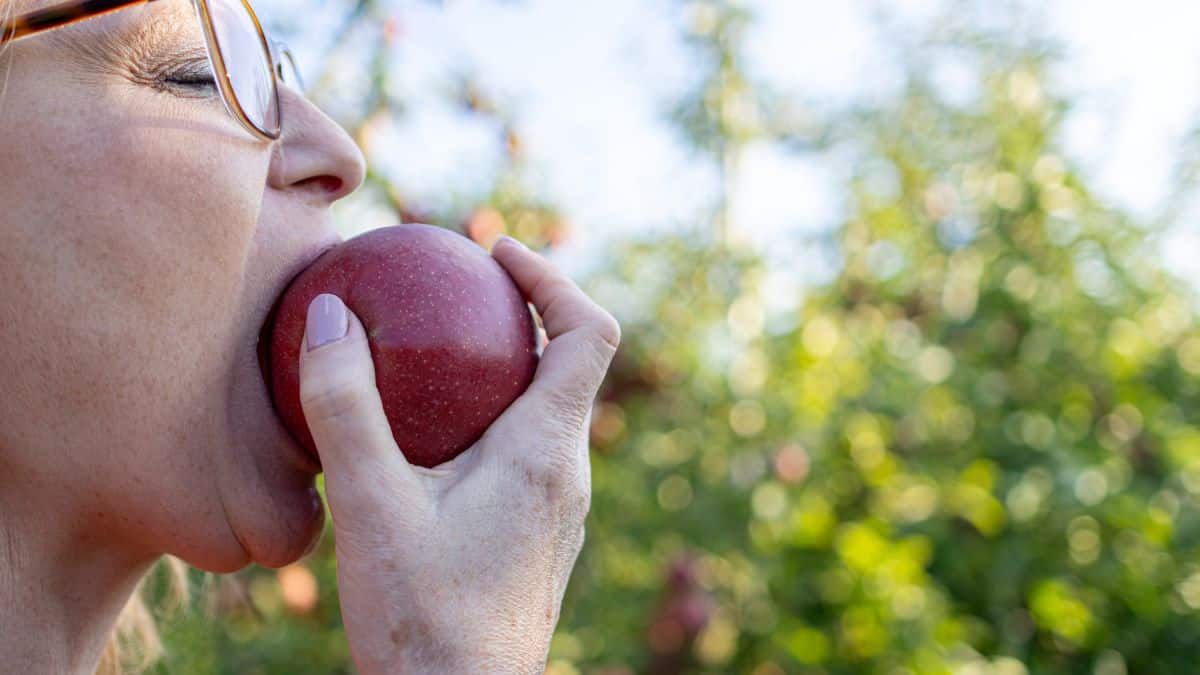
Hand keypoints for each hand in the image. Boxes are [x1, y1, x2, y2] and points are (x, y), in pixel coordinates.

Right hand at [297, 237, 619, 673]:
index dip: (552, 278)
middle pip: (569, 365)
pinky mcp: (539, 536)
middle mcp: (568, 475)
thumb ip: (345, 407)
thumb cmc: (420, 617)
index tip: (496, 251)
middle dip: (519, 315)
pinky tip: (429, 441)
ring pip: (547, 412)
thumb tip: (331, 315)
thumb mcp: (368, 505)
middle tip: (453, 291)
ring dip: (504, 369)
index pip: (588, 332)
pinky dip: (492, 418)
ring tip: (435, 356)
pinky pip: (528, 452)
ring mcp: (559, 510)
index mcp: (546, 451)